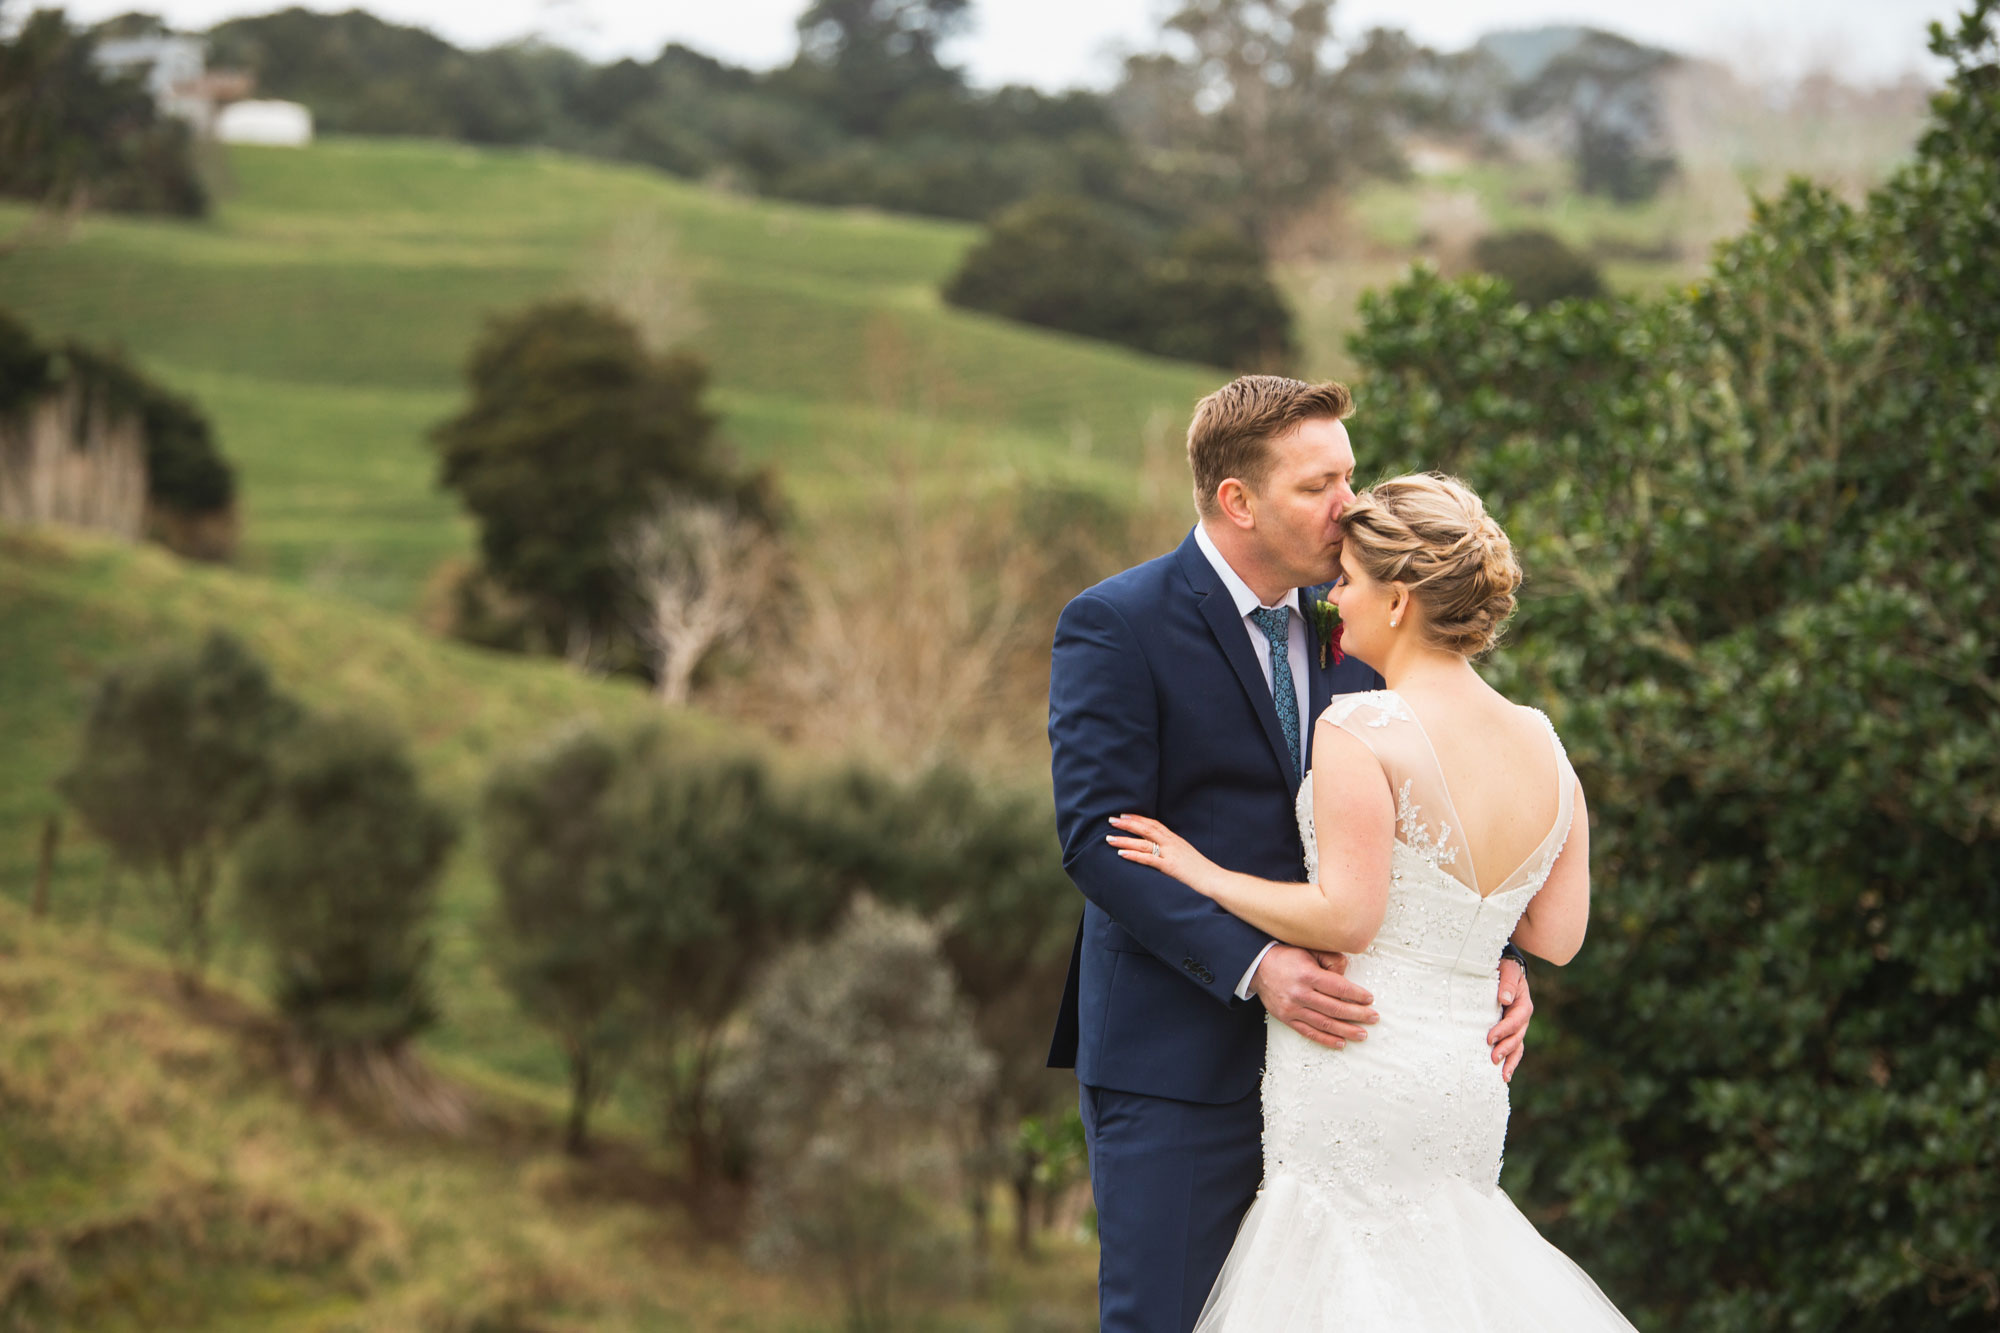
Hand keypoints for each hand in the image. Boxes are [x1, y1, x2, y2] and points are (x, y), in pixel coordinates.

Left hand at [1106, 814, 1218, 895]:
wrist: (1215, 880)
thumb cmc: (1201, 871)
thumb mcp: (1186, 856)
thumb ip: (1174, 851)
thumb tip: (1160, 851)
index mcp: (1176, 840)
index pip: (1154, 824)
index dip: (1138, 818)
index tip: (1124, 815)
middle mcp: (1172, 843)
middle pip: (1146, 829)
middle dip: (1128, 824)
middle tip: (1111, 820)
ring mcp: (1171, 854)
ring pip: (1144, 843)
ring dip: (1125, 839)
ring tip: (1109, 838)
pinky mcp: (1170, 867)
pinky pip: (1148, 859)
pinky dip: (1134, 855)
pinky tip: (1121, 853)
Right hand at [1250, 944, 1376, 1050]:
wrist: (1258, 967)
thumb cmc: (1288, 957)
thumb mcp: (1310, 950)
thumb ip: (1331, 960)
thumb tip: (1346, 975)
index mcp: (1307, 975)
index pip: (1339, 988)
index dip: (1357, 995)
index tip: (1370, 999)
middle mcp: (1300, 994)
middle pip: (1335, 1008)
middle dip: (1358, 1015)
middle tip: (1373, 1017)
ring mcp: (1292, 1009)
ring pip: (1324, 1024)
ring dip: (1346, 1030)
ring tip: (1363, 1034)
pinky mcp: (1287, 1018)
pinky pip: (1309, 1033)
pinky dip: (1326, 1040)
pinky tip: (1341, 1042)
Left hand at [1487, 958, 1532, 1081]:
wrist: (1503, 970)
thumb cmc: (1504, 969)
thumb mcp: (1507, 969)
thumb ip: (1507, 982)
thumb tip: (1505, 999)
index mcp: (1523, 1004)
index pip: (1516, 1020)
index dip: (1504, 1030)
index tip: (1490, 1038)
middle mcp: (1522, 1019)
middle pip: (1517, 1037)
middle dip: (1506, 1049)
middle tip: (1493, 1058)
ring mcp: (1516, 1028)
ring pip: (1517, 1047)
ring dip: (1510, 1060)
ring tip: (1503, 1075)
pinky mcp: (1508, 1033)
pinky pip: (1512, 1049)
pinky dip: (1509, 1062)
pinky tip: (1503, 1076)